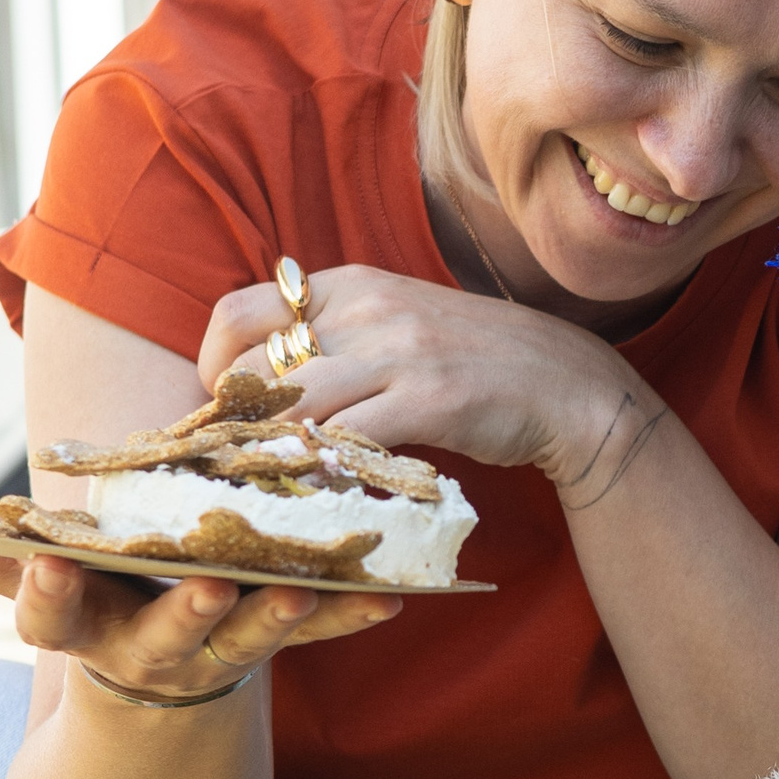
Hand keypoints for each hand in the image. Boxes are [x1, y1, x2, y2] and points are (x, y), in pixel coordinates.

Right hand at [0, 473, 401, 699]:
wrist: (149, 691)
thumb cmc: (81, 605)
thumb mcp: (17, 572)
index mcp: (77, 625)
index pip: (48, 612)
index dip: (44, 589)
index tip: (46, 565)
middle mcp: (144, 647)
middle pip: (161, 632)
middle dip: (183, 611)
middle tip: (209, 586)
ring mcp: (212, 654)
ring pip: (247, 639)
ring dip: (278, 616)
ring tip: (308, 588)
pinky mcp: (269, 645)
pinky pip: (315, 634)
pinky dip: (352, 615)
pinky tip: (396, 596)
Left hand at [197, 264, 636, 482]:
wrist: (565, 383)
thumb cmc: (473, 361)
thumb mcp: (397, 322)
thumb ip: (335, 335)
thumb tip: (260, 378)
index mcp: (350, 285)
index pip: (239, 314)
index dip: (214, 368)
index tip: (226, 412)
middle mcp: (368, 308)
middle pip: (251, 366)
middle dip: (231, 425)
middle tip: (238, 463)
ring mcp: (400, 351)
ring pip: (291, 406)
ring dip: (267, 454)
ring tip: (266, 486)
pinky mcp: (431, 398)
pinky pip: (349, 440)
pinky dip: (322, 470)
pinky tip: (322, 493)